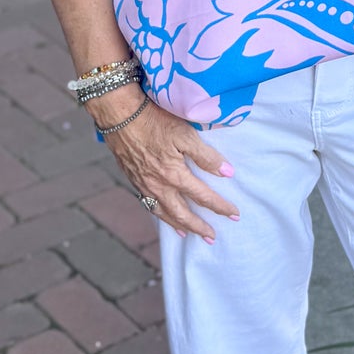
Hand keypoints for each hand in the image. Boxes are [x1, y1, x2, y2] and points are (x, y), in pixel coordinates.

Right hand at [99, 96, 237, 242]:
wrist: (119, 115)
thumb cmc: (154, 120)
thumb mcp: (185, 134)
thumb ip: (206, 156)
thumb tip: (227, 173)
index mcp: (174, 176)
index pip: (203, 197)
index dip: (220, 207)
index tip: (234, 214)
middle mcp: (158, 186)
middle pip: (182, 213)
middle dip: (199, 226)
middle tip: (212, 237)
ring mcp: (143, 185)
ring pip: (163, 213)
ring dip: (178, 225)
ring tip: (187, 234)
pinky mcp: (133, 179)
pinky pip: (148, 204)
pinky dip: (158, 214)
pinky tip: (162, 214)